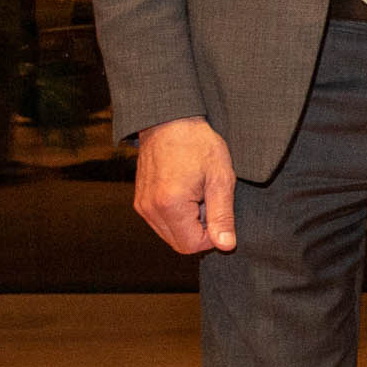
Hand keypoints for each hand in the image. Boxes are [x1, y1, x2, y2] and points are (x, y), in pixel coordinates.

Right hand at [132, 117, 237, 254]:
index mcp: (170, 205)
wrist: (169, 121)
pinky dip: (177, 215)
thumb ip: (222, 215)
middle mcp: (150, 209)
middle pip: (179, 243)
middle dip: (199, 229)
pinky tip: (186, 192)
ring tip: (197, 194)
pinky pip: (161, 222)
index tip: (218, 211)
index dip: (211, 235)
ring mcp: (142, 205)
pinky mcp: (140, 201)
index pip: (192, 245)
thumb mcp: (220, 178)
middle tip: (208, 200)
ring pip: (170, 234)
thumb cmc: (197, 144)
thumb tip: (226, 245)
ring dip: (188, 223)